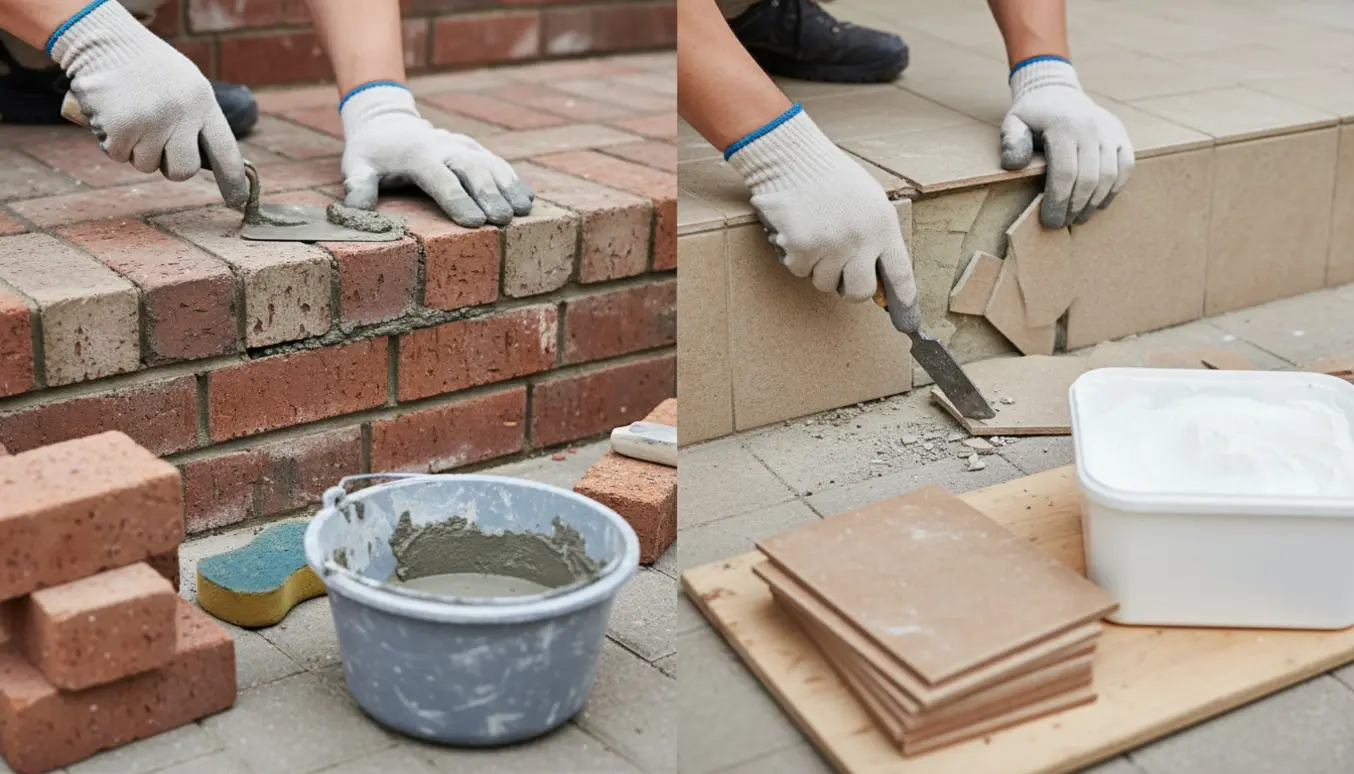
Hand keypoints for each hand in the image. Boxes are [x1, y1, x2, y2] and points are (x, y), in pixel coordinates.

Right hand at [50, 0, 247, 207]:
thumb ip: (199, 119)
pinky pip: (118, 156)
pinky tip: (112, 115)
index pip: (225, 150)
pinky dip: (111, 142)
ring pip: (146, 165)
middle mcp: (181, 114)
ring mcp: (150, 122)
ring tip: (132, 115)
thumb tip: (211, 163)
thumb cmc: (150, 67)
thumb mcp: (187, 85)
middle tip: (158, 144)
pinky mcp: (119, 128)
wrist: (104, 41)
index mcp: (203, 103)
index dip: (233, 179)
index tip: (237, 200)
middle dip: (170, 165)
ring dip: (136, 149)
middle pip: (184, 170)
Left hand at [339, 84, 532, 226]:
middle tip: (504, 220)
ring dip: (508, 187)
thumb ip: (359, 186)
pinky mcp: (474, 148)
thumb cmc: (373, 152)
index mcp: (418, 154)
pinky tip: (527, 198)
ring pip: (490, 164)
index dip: (458, 201)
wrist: (387, 120)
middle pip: (472, 170)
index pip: (441, 180)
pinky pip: (497, 163)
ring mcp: (463, 146)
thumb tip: (357, 211)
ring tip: (523, 210)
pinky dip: (513, 179)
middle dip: (490, 195)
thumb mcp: (358, 166)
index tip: (475, 222)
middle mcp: (445, 147)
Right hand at [728, 108, 915, 305]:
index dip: (903, 300)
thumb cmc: (831, 178)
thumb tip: (877, 277)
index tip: (905, 317)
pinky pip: (799, 271)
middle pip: (858, 292)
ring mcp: (831, 246)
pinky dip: (795, 257)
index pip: (900, 274)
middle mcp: (861, 240)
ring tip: (815, 235)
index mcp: (883, 226)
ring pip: (824, 283)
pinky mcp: (802, 248)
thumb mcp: (868, 201)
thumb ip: (876, 237)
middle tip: (840, 274)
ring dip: (817, 267)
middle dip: (848, 289)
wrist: (793, 158)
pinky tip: (797, 231)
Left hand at [1001, 58, 1133, 228]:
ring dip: (1093, 202)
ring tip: (1078, 217)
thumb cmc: (1032, 115)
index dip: (1058, 201)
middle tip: (1063, 222)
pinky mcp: (1121, 135)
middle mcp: (1091, 127)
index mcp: (1063, 126)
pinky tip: (1098, 203)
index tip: (1049, 221)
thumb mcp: (1013, 123)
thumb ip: (1012, 142)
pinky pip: (1125, 167)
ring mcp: (1110, 131)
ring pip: (1109, 176)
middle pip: (1088, 179)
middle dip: (1075, 207)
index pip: (1065, 173)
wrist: (1057, 91)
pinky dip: (1114, 189)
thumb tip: (1013, 165)